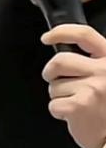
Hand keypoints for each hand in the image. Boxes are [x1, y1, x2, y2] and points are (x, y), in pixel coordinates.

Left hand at [42, 24, 105, 147]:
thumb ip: (92, 64)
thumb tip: (62, 55)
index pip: (83, 35)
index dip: (61, 32)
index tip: (47, 37)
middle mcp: (103, 71)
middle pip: (59, 61)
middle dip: (50, 72)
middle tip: (54, 81)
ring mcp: (91, 88)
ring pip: (54, 86)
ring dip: (59, 97)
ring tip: (76, 105)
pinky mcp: (79, 106)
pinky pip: (53, 105)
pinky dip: (58, 112)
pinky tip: (73, 116)